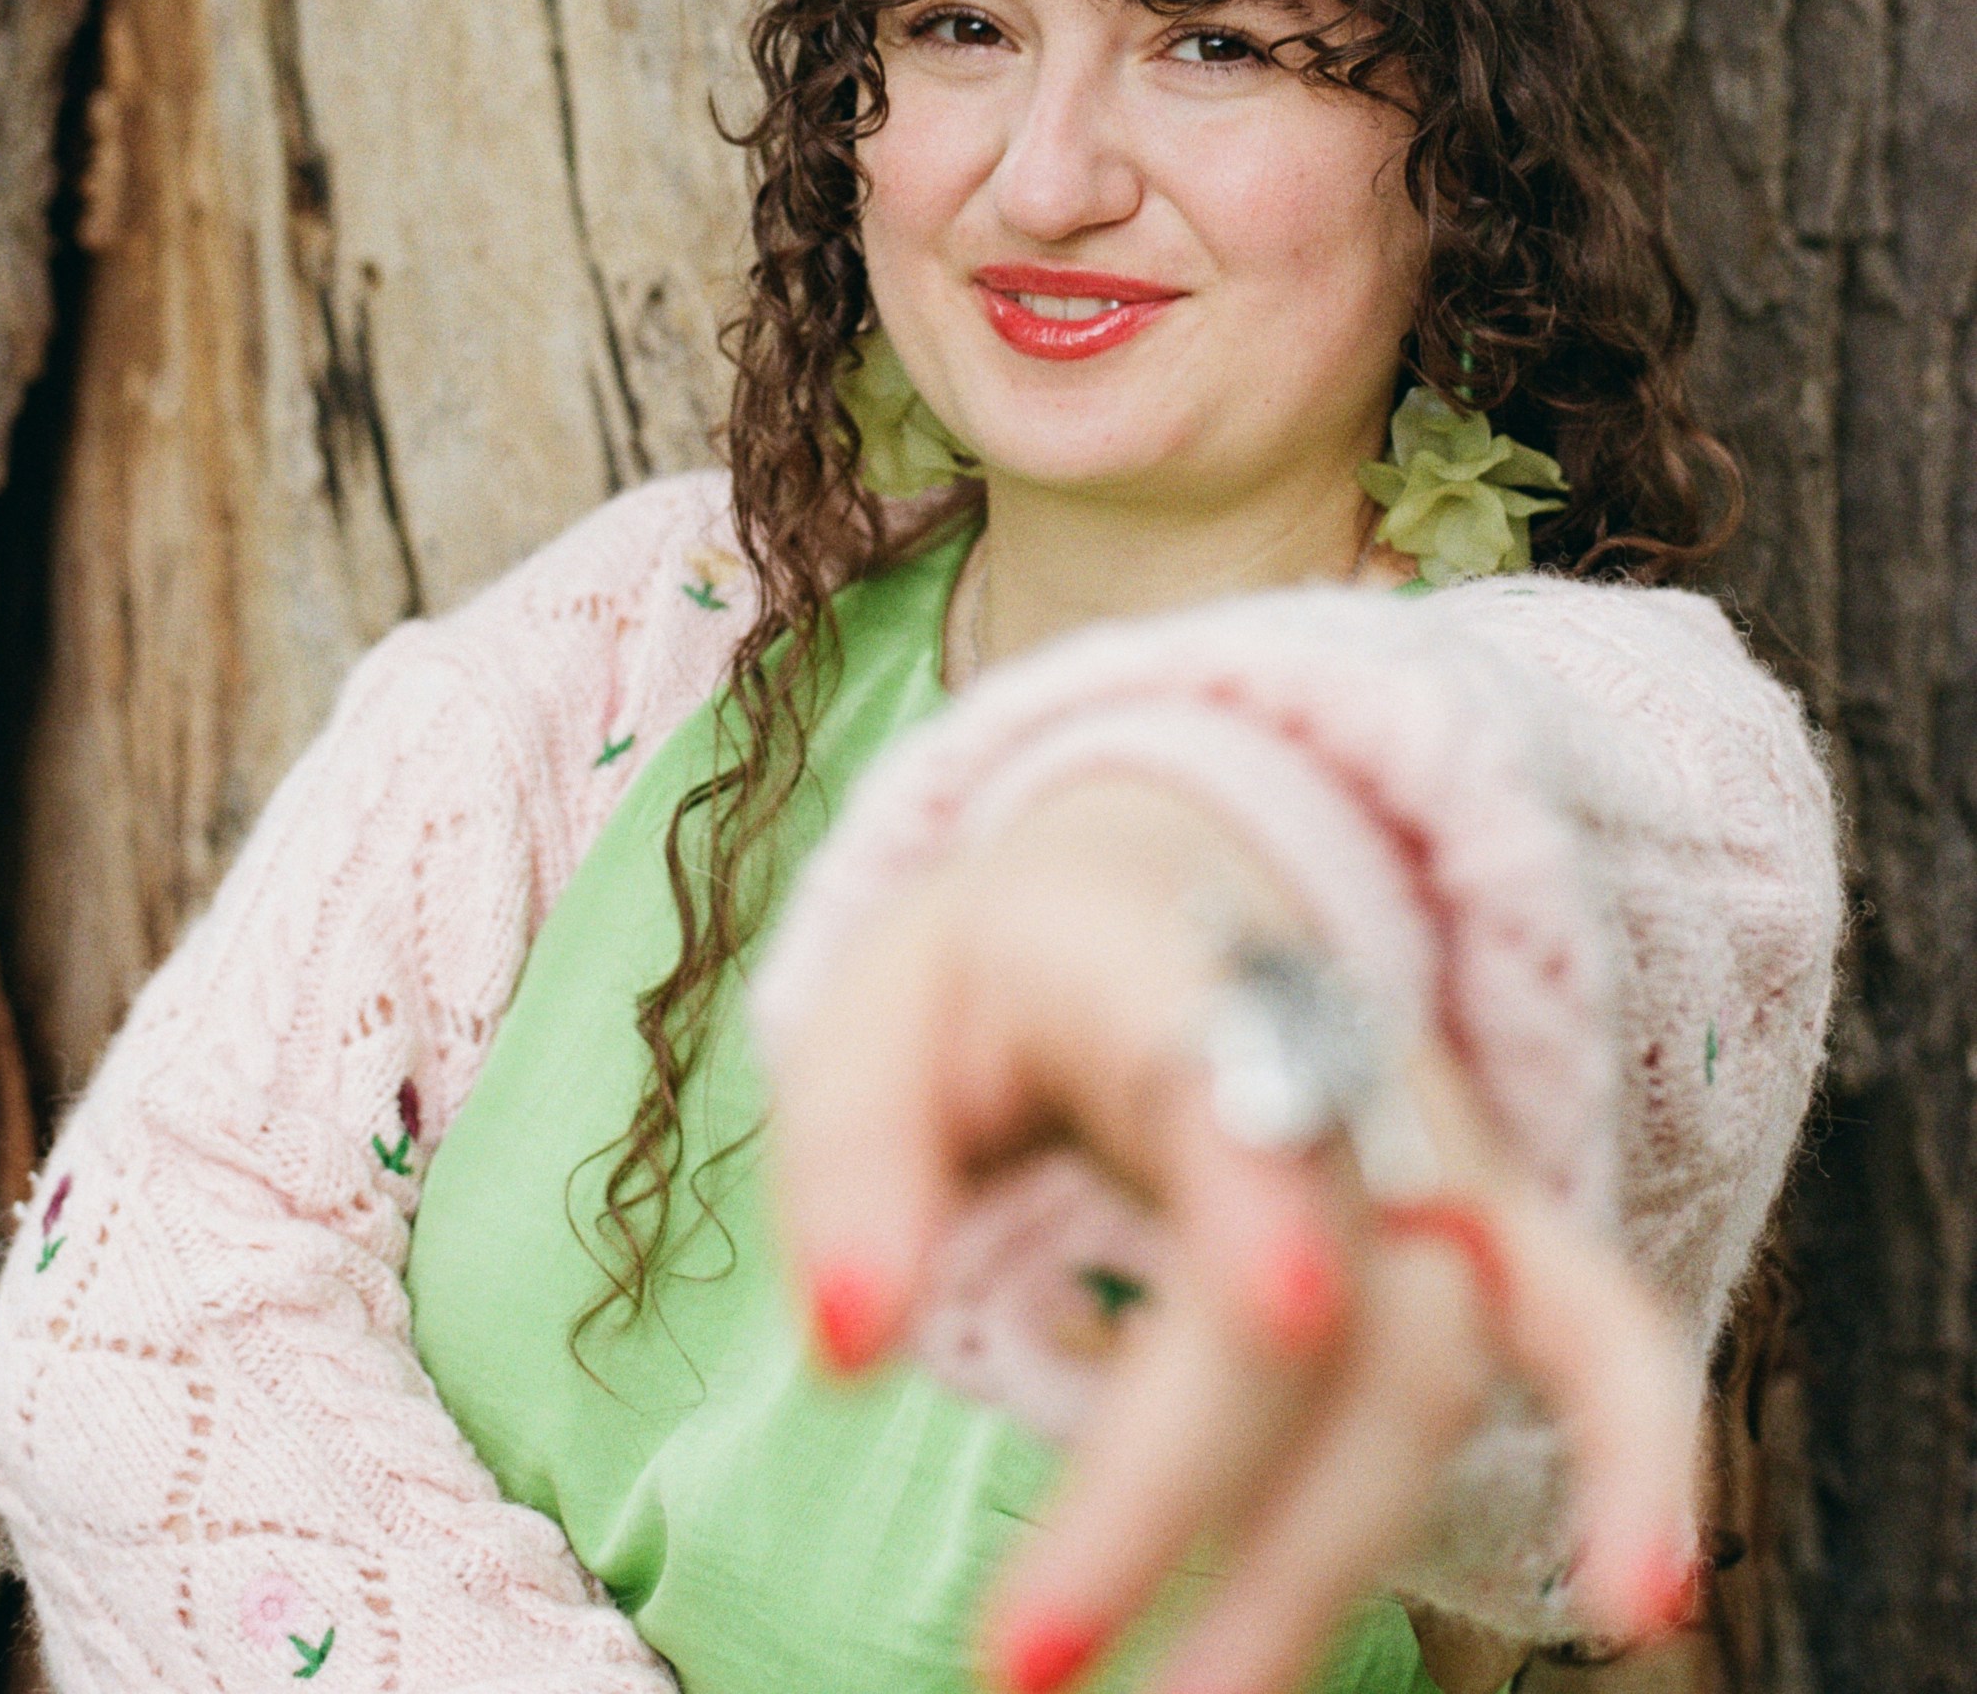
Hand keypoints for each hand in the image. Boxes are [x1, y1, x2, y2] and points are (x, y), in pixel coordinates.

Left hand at [765, 772, 1700, 1693]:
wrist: (1163, 875)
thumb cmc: (1001, 974)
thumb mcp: (881, 1008)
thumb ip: (854, 1161)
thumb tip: (849, 1346)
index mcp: (1173, 974)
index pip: (1245, 1089)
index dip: (1273, 1206)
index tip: (1274, 1318)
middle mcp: (1335, 1056)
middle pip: (1330, 1286)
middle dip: (1196, 1488)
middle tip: (1025, 1664)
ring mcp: (1432, 1145)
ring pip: (1432, 1361)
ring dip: (1324, 1561)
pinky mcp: (1486, 1226)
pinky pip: (1604, 1333)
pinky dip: (1640, 1453)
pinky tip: (1642, 1604)